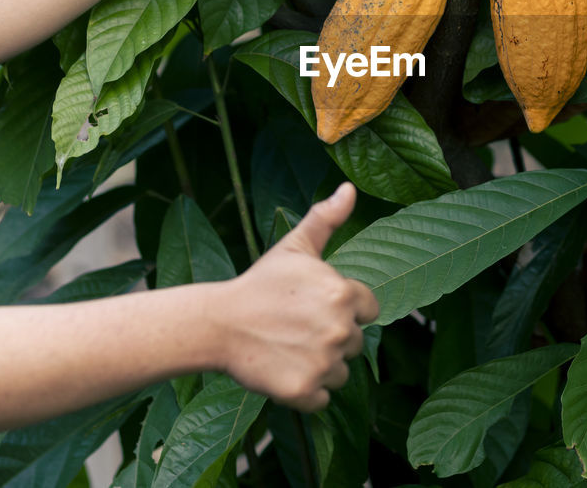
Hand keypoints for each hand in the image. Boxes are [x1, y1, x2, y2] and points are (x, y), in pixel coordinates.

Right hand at [216, 183, 378, 410]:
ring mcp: (324, 363)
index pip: (368, 310)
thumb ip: (327, 218)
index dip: (344, 308)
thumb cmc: (260, 283)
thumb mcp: (295, 246)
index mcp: (344, 294)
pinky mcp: (306, 391)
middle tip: (297, 328)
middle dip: (332, 338)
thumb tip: (349, 189)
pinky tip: (284, 369)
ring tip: (290, 348)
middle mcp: (340, 330)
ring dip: (322, 366)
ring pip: (342, 373)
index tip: (315, 307)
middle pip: (356, 343)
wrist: (218, 323)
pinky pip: (323, 398)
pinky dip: (307, 391)